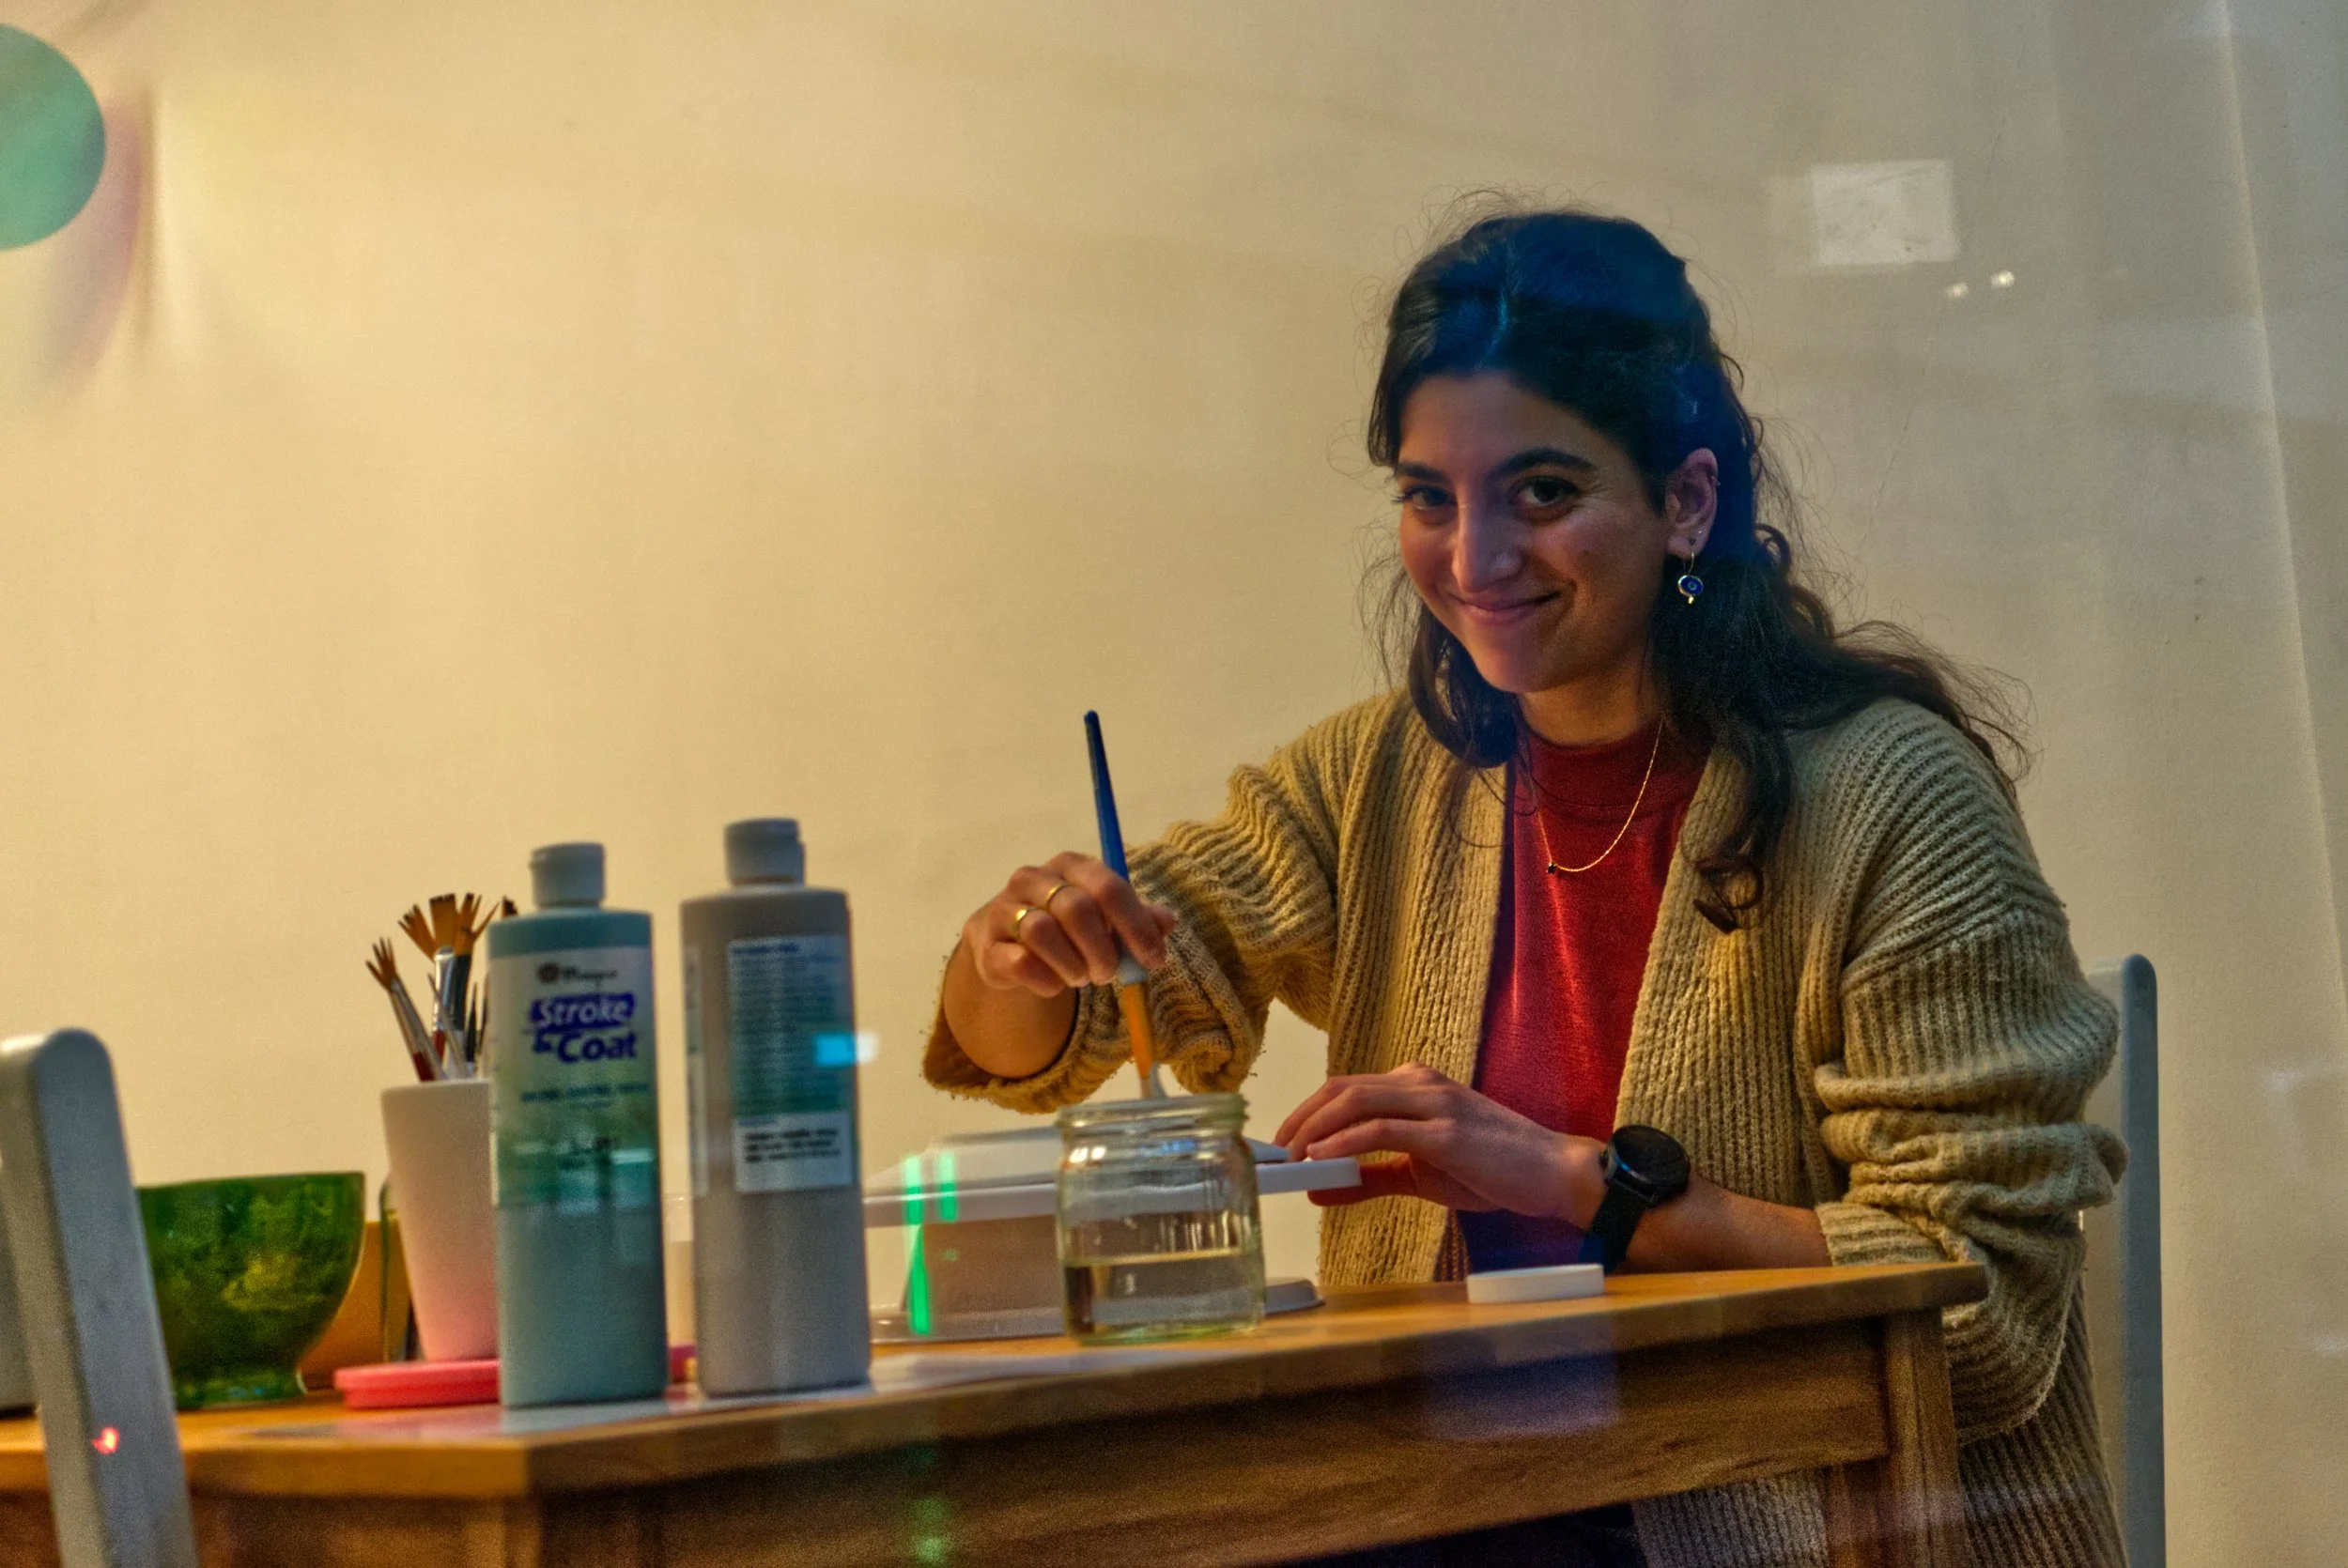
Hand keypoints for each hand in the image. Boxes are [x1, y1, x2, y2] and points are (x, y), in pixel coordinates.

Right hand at [960, 852, 1178, 998]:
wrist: (1010, 948)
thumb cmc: (1068, 929)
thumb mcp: (1107, 920)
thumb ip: (1138, 918)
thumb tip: (1166, 922)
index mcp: (1070, 864)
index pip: (1108, 886)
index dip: (1135, 926)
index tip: (1154, 959)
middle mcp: (1032, 878)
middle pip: (1076, 909)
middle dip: (1102, 950)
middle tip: (1110, 974)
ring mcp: (1003, 909)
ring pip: (1042, 933)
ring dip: (1073, 965)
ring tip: (1081, 977)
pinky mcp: (985, 944)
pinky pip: (1019, 962)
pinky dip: (1046, 981)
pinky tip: (1054, 984)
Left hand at [1275, 1063, 1605, 1219]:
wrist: (1552, 1174)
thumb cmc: (1492, 1169)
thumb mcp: (1420, 1174)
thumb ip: (1370, 1177)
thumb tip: (1320, 1189)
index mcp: (1413, 1085)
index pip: (1345, 1088)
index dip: (1305, 1112)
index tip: (1277, 1142)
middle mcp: (1419, 1083)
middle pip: (1340, 1088)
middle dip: (1298, 1118)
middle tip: (1271, 1150)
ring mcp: (1433, 1103)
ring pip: (1355, 1100)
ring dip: (1313, 1129)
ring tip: (1288, 1157)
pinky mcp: (1445, 1132)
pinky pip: (1382, 1129)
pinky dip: (1344, 1142)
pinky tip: (1320, 1160)